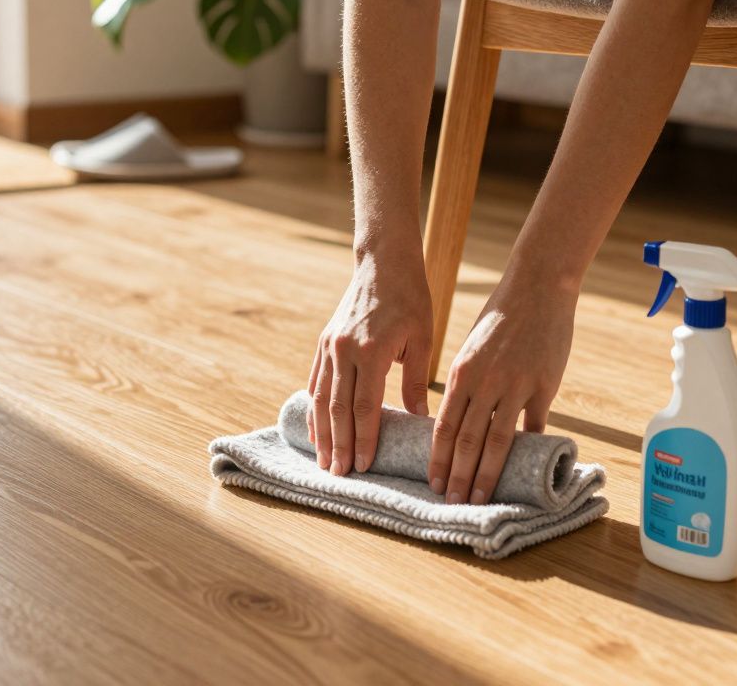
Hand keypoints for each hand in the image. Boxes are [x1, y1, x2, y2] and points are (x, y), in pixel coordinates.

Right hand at [309, 248, 431, 475]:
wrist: (383, 261)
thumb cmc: (410, 298)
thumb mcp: (422, 338)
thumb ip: (417, 380)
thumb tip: (420, 420)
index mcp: (371, 351)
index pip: (364, 407)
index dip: (363, 439)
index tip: (365, 466)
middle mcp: (344, 350)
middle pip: (338, 409)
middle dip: (339, 445)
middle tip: (339, 475)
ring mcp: (330, 346)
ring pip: (321, 398)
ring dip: (322, 433)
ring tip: (324, 461)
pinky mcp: (324, 341)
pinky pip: (315, 381)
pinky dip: (315, 408)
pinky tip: (316, 429)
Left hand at [429, 276, 576, 503]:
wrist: (537, 288)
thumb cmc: (499, 318)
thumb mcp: (471, 351)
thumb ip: (465, 385)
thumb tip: (458, 422)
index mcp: (461, 374)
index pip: (444, 427)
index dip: (438, 459)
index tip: (434, 483)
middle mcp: (485, 383)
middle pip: (467, 441)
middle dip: (458, 476)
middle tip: (452, 503)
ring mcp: (516, 386)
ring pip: (498, 441)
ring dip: (486, 474)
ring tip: (478, 498)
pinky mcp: (545, 386)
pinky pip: (534, 426)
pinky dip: (529, 450)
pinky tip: (525, 472)